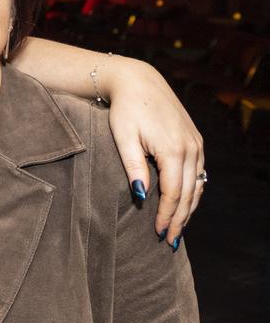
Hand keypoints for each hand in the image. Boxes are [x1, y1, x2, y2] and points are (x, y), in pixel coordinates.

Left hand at [103, 57, 204, 242]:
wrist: (138, 81)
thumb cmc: (125, 110)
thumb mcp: (123, 138)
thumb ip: (133, 167)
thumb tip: (141, 196)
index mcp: (172, 149)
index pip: (173, 193)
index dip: (167, 216)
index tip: (159, 234)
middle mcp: (190, 147)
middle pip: (189, 193)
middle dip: (180, 219)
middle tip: (170, 240)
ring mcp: (196, 143)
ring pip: (197, 185)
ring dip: (189, 208)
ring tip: (178, 228)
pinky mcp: (195, 140)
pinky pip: (199, 173)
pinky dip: (193, 191)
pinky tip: (185, 204)